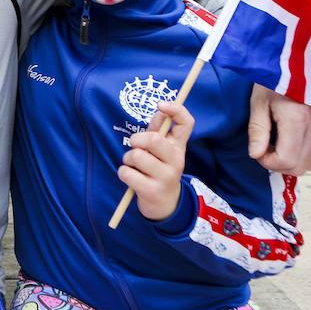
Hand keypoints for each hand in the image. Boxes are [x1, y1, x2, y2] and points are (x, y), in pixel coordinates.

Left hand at [118, 101, 194, 221]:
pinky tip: (131, 178)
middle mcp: (176, 160)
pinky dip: (123, 173)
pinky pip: (127, 173)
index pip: (187, 123)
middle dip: (136, 141)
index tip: (160, 105)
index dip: (176, 109)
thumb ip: (158, 130)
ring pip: (136, 156)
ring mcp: (166, 177)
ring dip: (128, 159)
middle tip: (135, 148)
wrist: (165, 204)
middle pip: (153, 139)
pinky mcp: (152, 191)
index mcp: (178, 146)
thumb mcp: (161, 150)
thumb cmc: (158, 169)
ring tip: (133, 166)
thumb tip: (159, 110)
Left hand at [248, 84, 310, 174]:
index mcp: (297, 119)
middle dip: (279, 163)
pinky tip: (292, 141)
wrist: (299, 63)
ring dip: (292, 160)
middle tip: (265, 148)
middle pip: (300, 165)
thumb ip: (257, 130)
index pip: (286, 159)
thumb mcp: (259, 102)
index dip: (268, 162)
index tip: (258, 152)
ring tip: (278, 142)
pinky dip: (305, 153)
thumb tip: (255, 154)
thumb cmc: (276, 79)